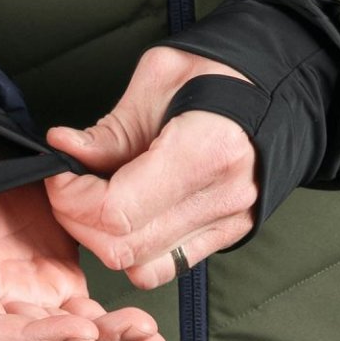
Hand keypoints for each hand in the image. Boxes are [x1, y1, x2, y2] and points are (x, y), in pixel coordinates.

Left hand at [44, 47, 258, 289]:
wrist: (277, 87)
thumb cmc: (220, 72)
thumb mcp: (159, 78)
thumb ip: (109, 129)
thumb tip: (62, 150)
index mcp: (205, 151)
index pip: (115, 212)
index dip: (72, 199)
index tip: (62, 172)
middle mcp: (221, 198)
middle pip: (122, 248)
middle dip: (78, 220)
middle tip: (71, 185)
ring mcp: (227, 223)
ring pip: (140, 267)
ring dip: (103, 240)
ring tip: (98, 199)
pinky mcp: (226, 235)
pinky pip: (165, 268)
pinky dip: (134, 250)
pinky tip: (128, 215)